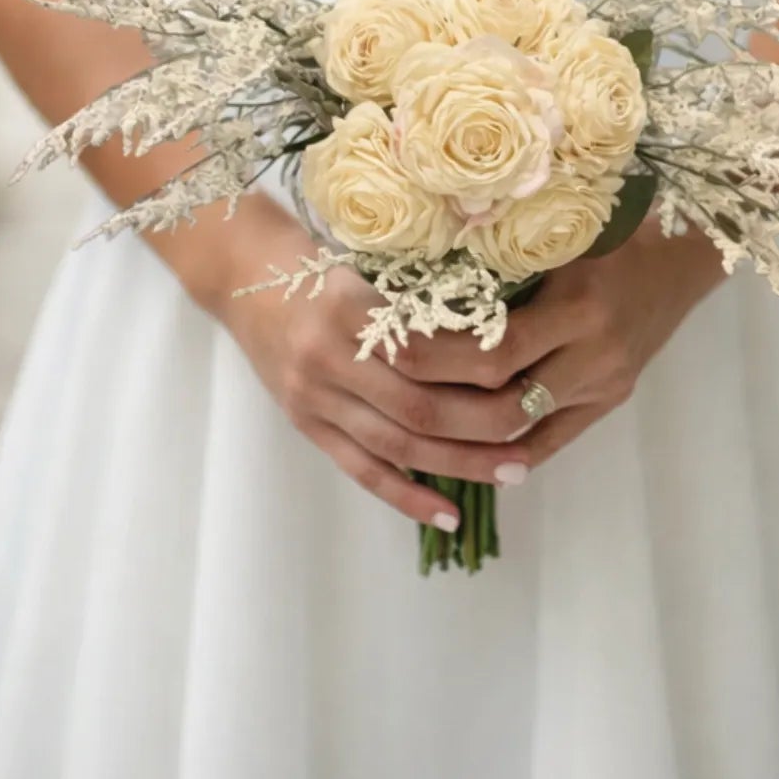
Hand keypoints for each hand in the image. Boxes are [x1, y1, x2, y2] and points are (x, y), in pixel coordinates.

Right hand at [200, 198, 535, 532]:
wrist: (244, 275)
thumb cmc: (321, 263)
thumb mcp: (369, 267)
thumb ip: (419, 302)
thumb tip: (499, 331)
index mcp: (351, 307)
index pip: (427, 351)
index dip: (480, 368)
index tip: (528, 368)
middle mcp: (328, 358)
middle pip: (418, 406)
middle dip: (484, 424)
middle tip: (535, 424)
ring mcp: (313, 397)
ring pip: (396, 445)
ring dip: (459, 465)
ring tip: (513, 470)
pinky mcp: (305, 424)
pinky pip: (361, 469)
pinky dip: (407, 497)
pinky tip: (449, 515)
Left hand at [392, 220, 726, 465]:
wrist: (679, 259)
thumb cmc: (610, 231)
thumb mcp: (558, 235)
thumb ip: (501, 259)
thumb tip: (419, 272)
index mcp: (579, 307)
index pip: (495, 353)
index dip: (436, 357)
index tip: (386, 344)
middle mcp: (595, 355)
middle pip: (503, 403)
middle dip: (437, 404)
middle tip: (385, 391)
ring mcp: (605, 385)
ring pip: (521, 431)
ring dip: (463, 434)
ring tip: (409, 424)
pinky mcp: (609, 402)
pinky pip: (551, 442)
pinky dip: (506, 454)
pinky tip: (464, 455)